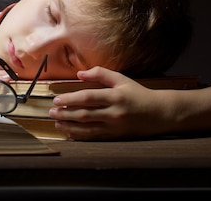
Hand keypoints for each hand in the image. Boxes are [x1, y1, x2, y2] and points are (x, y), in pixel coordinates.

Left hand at [49, 66, 169, 140]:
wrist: (159, 113)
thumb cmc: (138, 94)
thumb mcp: (121, 79)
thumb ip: (100, 73)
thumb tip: (79, 74)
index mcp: (114, 96)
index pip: (87, 98)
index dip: (70, 99)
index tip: (56, 100)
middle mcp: (114, 112)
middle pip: (84, 114)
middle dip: (65, 114)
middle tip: (51, 112)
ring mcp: (114, 126)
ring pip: (87, 128)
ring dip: (69, 126)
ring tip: (57, 123)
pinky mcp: (115, 136)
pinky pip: (94, 137)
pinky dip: (80, 136)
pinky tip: (70, 133)